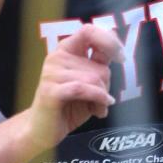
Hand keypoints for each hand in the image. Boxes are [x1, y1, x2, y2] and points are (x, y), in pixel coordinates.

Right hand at [27, 23, 123, 150]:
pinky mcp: (51, 91)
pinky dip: (97, 99)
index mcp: (66, 50)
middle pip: (98, 67)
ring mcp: (52, 74)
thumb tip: (116, 45)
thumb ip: (98, 64)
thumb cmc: (67, 106)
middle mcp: (57, 58)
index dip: (109, 41)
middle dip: (106, 86)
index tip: (120, 57)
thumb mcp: (88, 82)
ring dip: (102, 98)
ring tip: (97, 108)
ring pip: (94, 79)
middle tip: (101, 99)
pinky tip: (99, 110)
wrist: (42, 130)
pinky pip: (83, 89)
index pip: (89, 31)